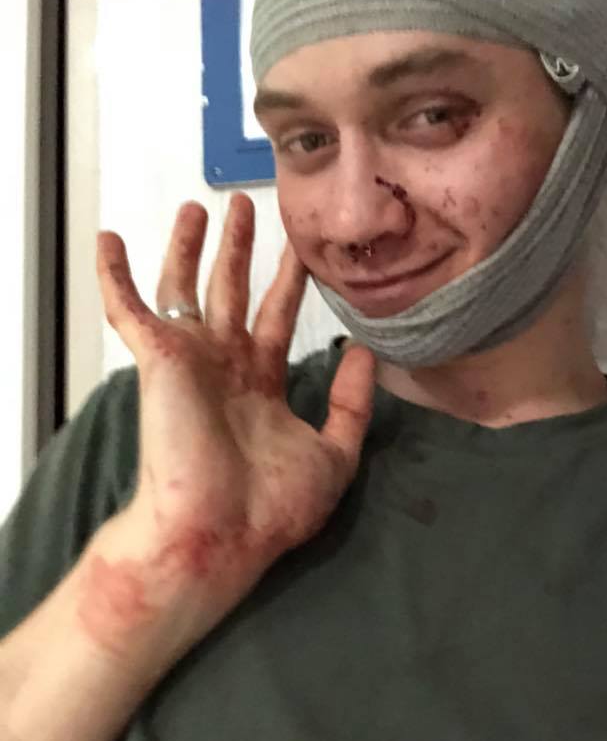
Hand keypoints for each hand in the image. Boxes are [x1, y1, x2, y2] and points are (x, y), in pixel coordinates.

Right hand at [82, 193, 375, 658]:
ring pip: (187, 287)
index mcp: (260, 383)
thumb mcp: (334, 454)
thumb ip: (351, 403)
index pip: (276, 318)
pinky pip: (130, 308)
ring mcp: (190, 360)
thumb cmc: (271, 507)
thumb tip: (364, 351)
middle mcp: (224, 365)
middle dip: (241, 249)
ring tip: (199, 206)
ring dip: (191, 247)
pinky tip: (109, 239)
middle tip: (247, 207)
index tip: (302, 251)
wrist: (219, 534)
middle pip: (233, 291)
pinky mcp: (158, 359)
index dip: (288, 282)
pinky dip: (116, 275)